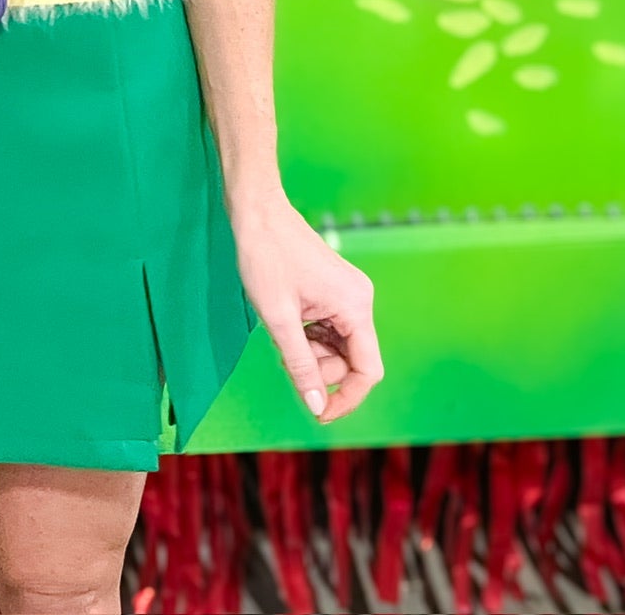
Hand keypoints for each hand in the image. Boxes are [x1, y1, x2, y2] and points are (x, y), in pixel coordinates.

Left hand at [230, 189, 382, 422]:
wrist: (256, 211)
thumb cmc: (265, 257)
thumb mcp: (279, 319)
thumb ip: (301, 366)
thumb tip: (317, 408)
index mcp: (356, 307)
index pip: (368, 371)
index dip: (346, 398)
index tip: (318, 413)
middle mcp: (359, 300)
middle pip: (351, 359)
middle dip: (320, 369)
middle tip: (285, 359)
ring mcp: (347, 294)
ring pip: (338, 346)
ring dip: (311, 353)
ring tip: (281, 336)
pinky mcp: (334, 290)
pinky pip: (329, 329)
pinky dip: (309, 337)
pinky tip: (287, 323)